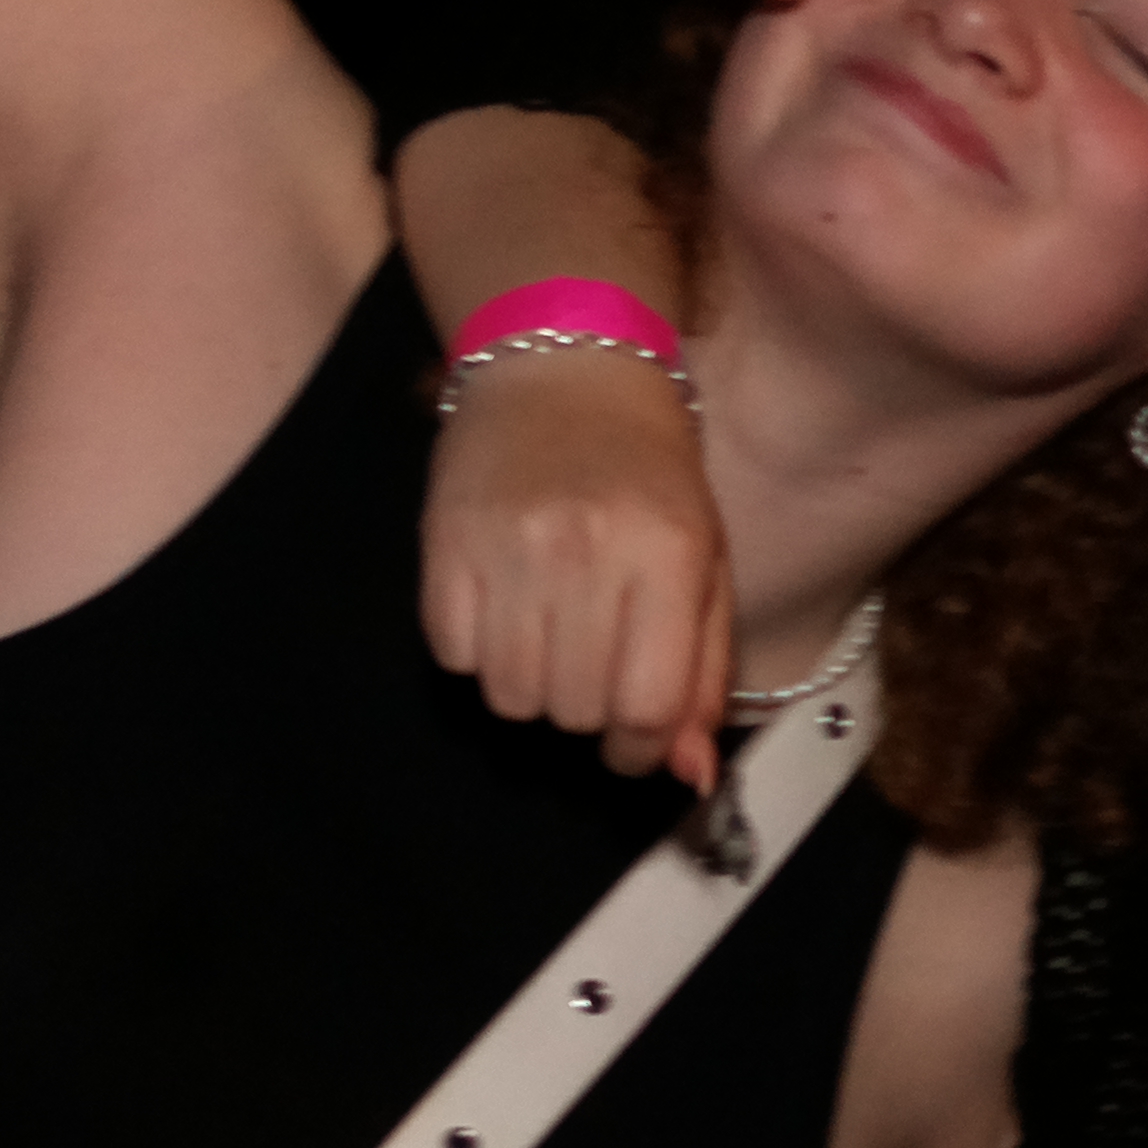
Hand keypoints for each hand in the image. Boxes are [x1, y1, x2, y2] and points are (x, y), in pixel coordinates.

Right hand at [420, 345, 736, 787]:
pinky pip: (453, 658)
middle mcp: (588, 550)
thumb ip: (702, 674)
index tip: (636, 740)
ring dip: (533, 688)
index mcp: (668, 555)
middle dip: (589, 712)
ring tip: (551, 634)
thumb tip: (689, 777)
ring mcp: (509, 545)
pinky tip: (506, 608)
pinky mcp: (444, 542)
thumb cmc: (651, 477)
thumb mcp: (704, 565)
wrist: (566, 371)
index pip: (644, 708)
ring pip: (510, 699)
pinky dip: (480, 655)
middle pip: (574, 712)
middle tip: (595, 666)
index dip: (639, 749)